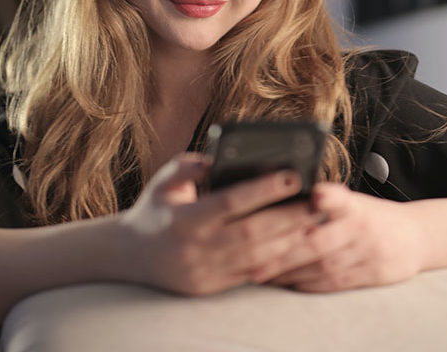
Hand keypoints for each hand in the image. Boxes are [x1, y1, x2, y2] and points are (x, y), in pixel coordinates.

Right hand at [117, 154, 322, 295]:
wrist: (129, 256)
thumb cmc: (155, 208)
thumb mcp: (164, 180)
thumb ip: (190, 165)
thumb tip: (219, 158)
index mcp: (184, 218)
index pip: (231, 202)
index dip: (264, 189)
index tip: (293, 175)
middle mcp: (195, 248)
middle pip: (252, 233)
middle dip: (289, 217)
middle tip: (316, 202)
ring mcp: (204, 272)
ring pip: (257, 258)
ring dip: (289, 241)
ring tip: (313, 222)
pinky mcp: (211, 288)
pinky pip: (250, 275)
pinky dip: (276, 260)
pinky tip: (295, 244)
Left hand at [254, 183, 424, 291]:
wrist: (417, 236)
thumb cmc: (373, 217)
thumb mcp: (355, 201)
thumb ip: (327, 200)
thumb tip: (285, 195)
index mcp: (356, 205)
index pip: (340, 199)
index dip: (327, 199)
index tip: (315, 196)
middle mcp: (362, 228)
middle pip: (320, 243)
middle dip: (285, 253)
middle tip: (255, 258)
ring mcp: (369, 253)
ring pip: (323, 267)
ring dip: (290, 272)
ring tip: (262, 273)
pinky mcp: (373, 273)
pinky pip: (335, 283)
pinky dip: (308, 283)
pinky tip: (288, 282)